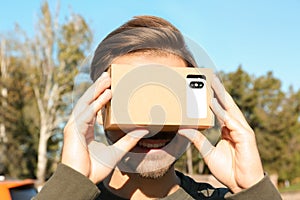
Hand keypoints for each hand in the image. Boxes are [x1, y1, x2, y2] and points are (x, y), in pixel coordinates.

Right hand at [61, 72, 147, 182]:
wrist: (81, 182)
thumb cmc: (94, 169)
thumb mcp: (116, 152)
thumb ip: (128, 141)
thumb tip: (144, 130)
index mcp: (86, 129)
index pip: (93, 108)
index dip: (100, 96)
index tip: (110, 86)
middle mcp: (79, 125)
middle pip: (88, 101)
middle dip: (98, 87)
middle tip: (108, 75)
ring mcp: (74, 126)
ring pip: (86, 103)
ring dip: (97, 90)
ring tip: (106, 79)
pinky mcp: (73, 130)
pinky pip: (86, 113)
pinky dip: (96, 104)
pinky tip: (105, 95)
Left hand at [178, 75, 263, 192]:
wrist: (241, 184)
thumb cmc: (228, 170)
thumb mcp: (208, 153)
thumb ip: (198, 141)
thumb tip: (184, 129)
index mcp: (228, 129)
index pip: (219, 109)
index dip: (213, 98)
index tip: (204, 87)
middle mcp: (235, 126)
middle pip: (225, 104)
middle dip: (217, 90)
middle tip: (208, 76)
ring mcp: (241, 129)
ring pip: (229, 108)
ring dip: (219, 94)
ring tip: (210, 81)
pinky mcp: (245, 135)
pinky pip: (230, 120)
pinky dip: (221, 110)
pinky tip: (212, 101)